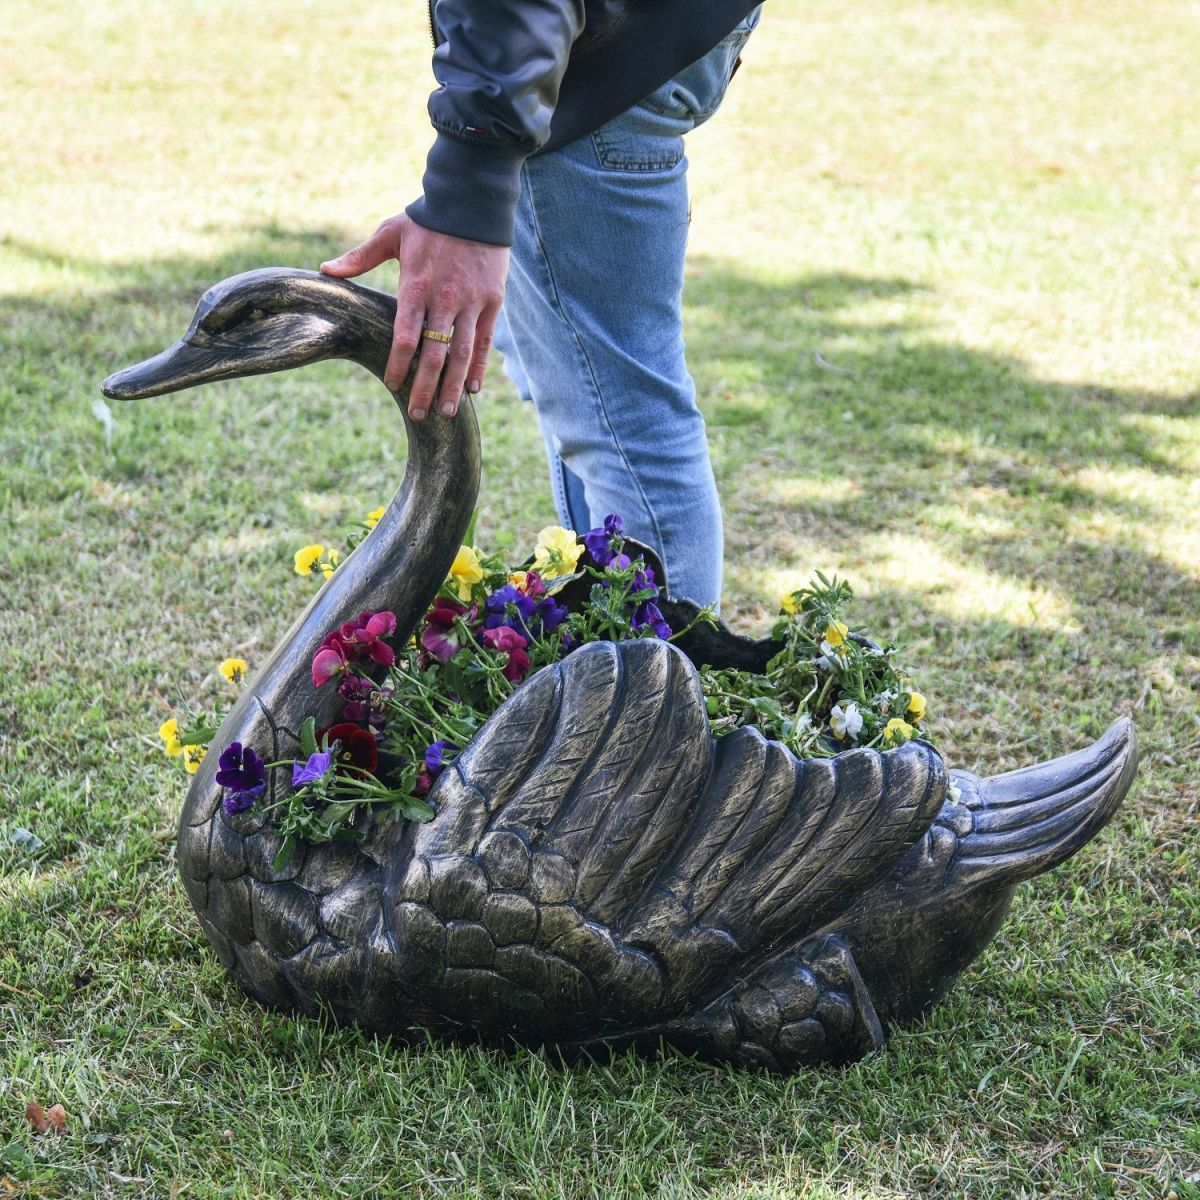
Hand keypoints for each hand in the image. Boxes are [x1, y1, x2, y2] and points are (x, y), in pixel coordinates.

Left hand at [320, 214, 508, 419]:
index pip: (405, 337)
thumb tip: (326, 271)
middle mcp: (444, 300)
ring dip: (453, 387)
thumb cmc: (428, 219)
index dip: (398, 365)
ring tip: (446, 413)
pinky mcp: (491, 302)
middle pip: (433, 354)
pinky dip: (478, 367)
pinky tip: (472, 389)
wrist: (473, 202)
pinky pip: (484, 341)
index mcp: (416, 286)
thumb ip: (360, 257)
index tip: (393, 385)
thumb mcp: (391, 234)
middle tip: (418, 415)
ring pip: (461, 354)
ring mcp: (470, 303)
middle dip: (425, 388)